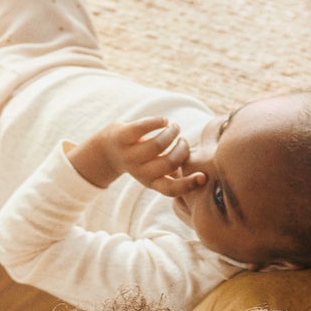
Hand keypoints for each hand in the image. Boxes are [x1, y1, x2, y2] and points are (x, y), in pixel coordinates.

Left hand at [69, 118, 205, 197]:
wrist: (108, 150)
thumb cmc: (141, 159)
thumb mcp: (155, 170)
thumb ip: (173, 170)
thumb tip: (201, 171)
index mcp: (151, 182)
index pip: (171, 189)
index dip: (188, 185)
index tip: (203, 176)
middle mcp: (140, 172)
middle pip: (169, 162)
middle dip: (182, 149)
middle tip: (183, 141)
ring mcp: (129, 154)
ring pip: (158, 144)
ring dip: (172, 133)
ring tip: (175, 128)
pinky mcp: (122, 136)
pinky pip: (144, 127)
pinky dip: (159, 122)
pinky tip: (164, 121)